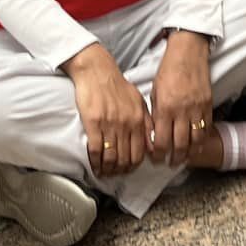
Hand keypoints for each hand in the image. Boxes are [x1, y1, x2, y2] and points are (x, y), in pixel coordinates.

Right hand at [64, 43, 149, 176]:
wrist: (97, 72)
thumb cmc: (117, 86)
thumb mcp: (139, 102)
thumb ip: (147, 122)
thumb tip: (151, 143)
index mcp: (139, 120)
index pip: (140, 152)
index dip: (134, 165)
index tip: (128, 170)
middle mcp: (126, 124)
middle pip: (126, 158)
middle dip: (120, 170)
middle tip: (115, 174)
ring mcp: (110, 124)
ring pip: (111, 157)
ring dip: (108, 169)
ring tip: (104, 172)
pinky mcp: (94, 123)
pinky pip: (96, 150)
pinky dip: (95, 162)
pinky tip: (94, 166)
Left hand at [148, 30, 213, 166]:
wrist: (188, 53)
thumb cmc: (169, 70)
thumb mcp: (155, 93)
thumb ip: (155, 115)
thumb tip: (154, 135)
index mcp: (165, 108)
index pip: (161, 141)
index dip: (158, 154)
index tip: (156, 159)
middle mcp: (182, 111)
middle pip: (180, 145)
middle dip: (174, 159)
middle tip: (170, 163)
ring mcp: (197, 109)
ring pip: (195, 141)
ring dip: (189, 153)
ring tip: (184, 158)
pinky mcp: (208, 105)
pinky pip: (206, 128)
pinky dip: (201, 140)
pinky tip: (196, 145)